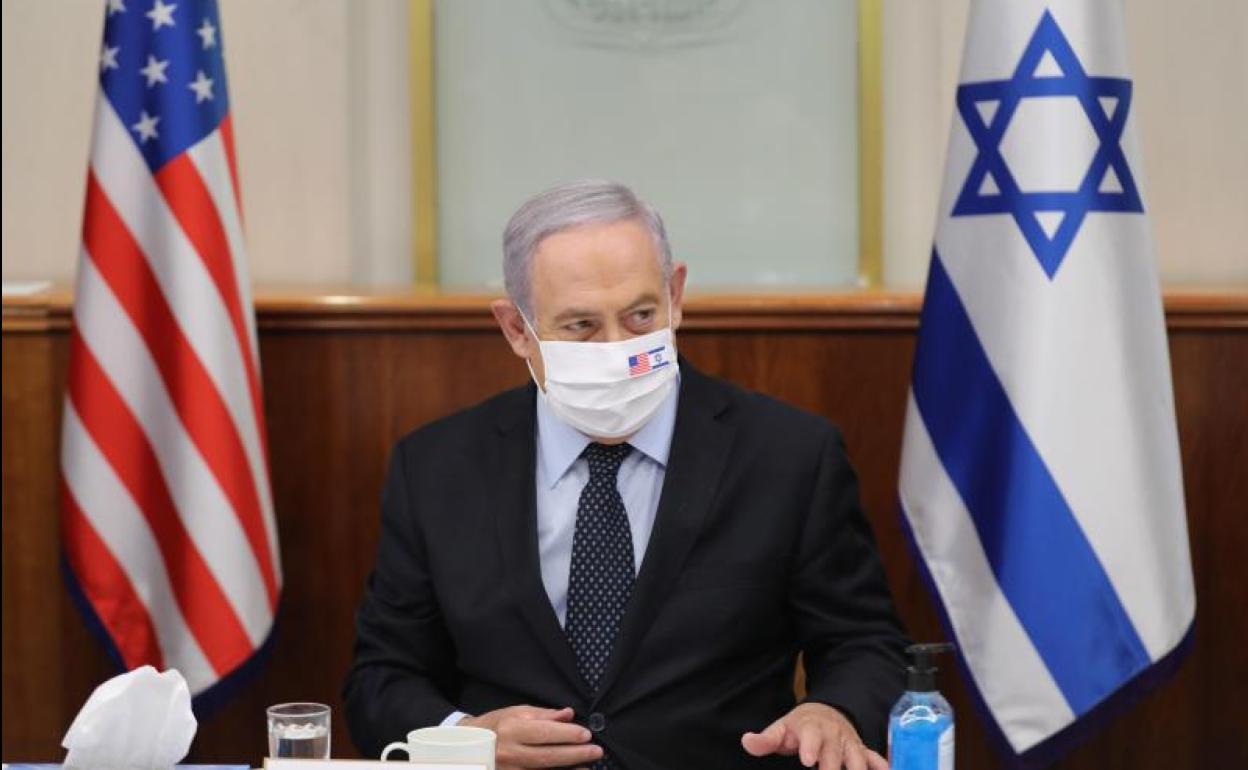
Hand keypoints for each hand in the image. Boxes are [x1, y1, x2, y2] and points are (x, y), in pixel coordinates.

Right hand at [461, 705, 602, 769]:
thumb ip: (544, 715)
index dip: (567, 734)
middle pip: (546, 756)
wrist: (470, 746)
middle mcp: (509, 752)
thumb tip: (568, 714)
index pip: (544, 733)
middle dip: (574, 754)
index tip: (586, 734)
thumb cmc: (498, 725)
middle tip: (596, 751)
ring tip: (587, 768)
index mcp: (511, 730)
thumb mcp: (517, 713)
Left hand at [741, 702, 886, 769]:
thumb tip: (747, 741)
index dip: (810, 747)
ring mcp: (849, 744)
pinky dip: (880, 766)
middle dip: (833, 768)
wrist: (826, 714)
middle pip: (835, 753)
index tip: (808, 759)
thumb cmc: (799, 727)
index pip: (810, 736)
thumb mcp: (781, 729)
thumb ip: (766, 739)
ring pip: (857, 758)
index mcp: (811, 728)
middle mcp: (833, 736)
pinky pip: (875, 759)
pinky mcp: (862, 751)